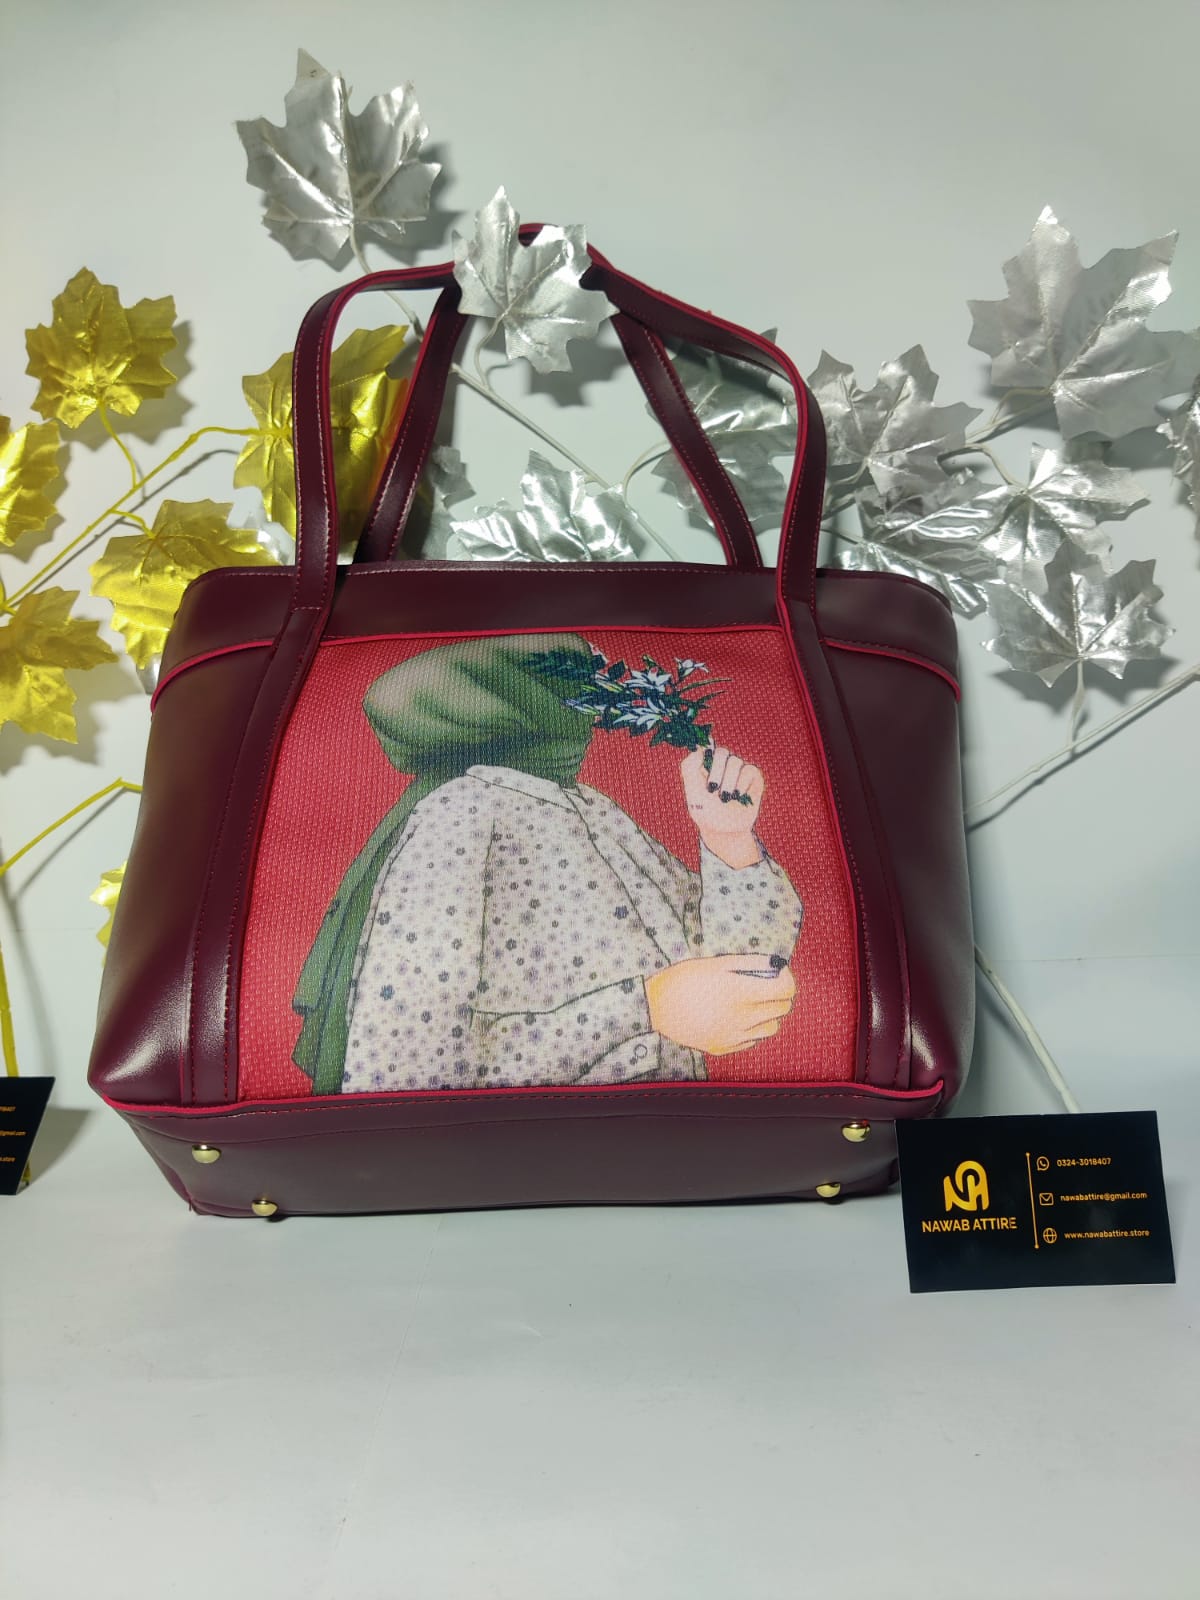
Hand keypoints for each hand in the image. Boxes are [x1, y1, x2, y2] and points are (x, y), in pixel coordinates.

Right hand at [645, 954, 795, 1055]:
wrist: (654, 1007)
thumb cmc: (684, 979)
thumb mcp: (715, 963)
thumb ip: (749, 963)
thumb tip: (775, 963)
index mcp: (740, 994)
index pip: (785, 990)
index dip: (786, 978)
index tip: (777, 971)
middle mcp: (741, 1019)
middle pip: (782, 1009)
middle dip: (779, 994)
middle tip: (765, 984)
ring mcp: (733, 1037)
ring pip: (771, 1028)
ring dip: (769, 1014)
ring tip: (752, 1003)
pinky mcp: (723, 1047)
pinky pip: (751, 1041)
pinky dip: (751, 1029)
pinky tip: (736, 1017)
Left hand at [680, 746, 763, 868]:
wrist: (725, 830)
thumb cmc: (706, 811)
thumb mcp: (692, 791)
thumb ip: (689, 767)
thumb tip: (699, 749)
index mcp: (705, 764)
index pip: (706, 748)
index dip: (704, 755)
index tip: (701, 771)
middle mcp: (723, 764)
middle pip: (721, 753)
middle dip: (716, 771)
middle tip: (712, 789)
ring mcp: (738, 769)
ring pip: (735, 762)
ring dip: (728, 781)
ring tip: (725, 798)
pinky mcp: (752, 776)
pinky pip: (749, 770)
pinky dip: (742, 783)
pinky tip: (737, 796)